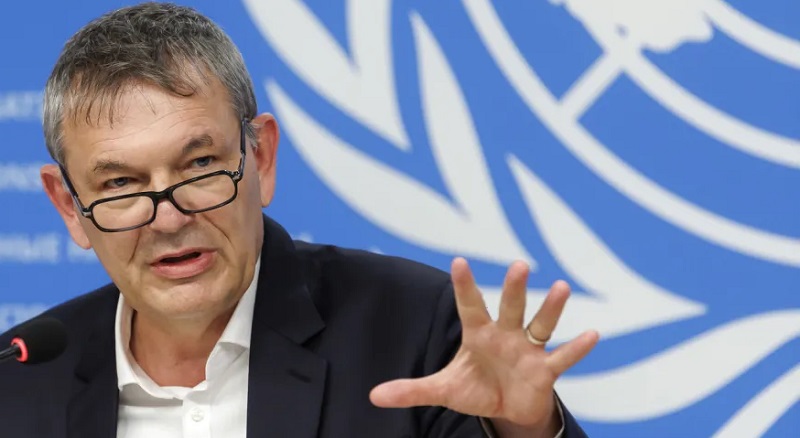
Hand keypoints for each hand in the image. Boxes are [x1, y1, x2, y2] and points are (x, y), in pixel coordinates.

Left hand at [370, 257, 598, 432]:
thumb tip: (374, 395)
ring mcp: (527, 350)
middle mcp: (505, 335)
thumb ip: (412, 390)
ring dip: (551, 308)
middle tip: (520, 265)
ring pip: (540, 325)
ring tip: (562, 287)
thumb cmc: (475, 388)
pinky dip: (576, 347)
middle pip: (510, 307)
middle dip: (515, 288)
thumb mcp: (443, 389)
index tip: (459, 261)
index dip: (465, 286)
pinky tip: (592, 334)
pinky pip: (562, 357)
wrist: (506, 408)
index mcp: (479, 334)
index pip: (470, 305)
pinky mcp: (545, 370)